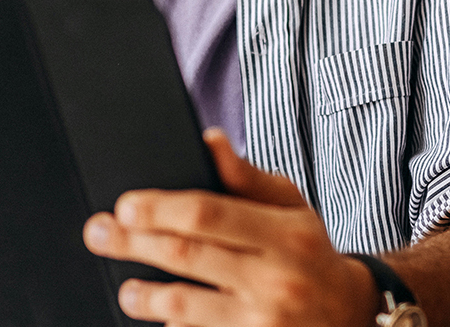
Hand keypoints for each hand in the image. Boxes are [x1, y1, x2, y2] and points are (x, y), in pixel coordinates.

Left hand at [85, 129, 380, 326]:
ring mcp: (263, 321)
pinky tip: (164, 320)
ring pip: (183, 305)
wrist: (350, 315)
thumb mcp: (293, 209)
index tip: (125, 205)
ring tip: (127, 290)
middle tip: (98, 234)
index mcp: (285, 234)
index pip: (209, 213)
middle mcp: (275, 278)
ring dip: (143, 296)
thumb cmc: (310, 255)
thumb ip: (248, 179)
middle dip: (132, 243)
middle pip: (186, 255)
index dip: (160, 208)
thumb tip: (210, 141)